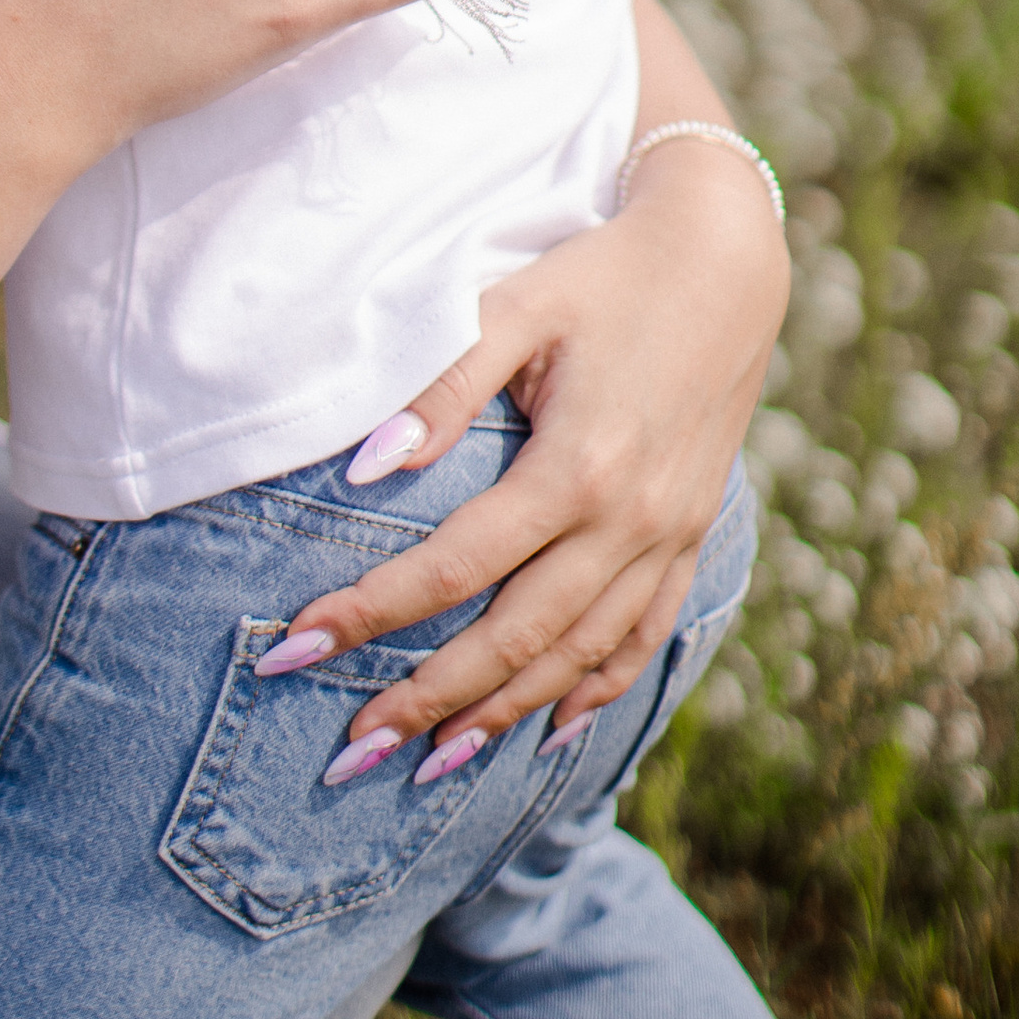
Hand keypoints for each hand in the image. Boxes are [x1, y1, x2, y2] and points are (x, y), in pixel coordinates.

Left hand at [268, 3, 788, 764]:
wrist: (725, 254)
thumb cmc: (602, 270)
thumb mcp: (515, 304)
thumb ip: (439, 387)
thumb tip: (364, 468)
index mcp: (576, 467)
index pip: (452, 567)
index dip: (369, 612)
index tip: (293, 648)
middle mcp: (628, 521)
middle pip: (513, 638)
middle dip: (427, 699)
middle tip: (351, 749)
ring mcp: (668, 536)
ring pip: (578, 655)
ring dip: (503, 714)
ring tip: (431, 764)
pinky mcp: (691, 534)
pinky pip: (643, 636)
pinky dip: (595, 690)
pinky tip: (553, 730)